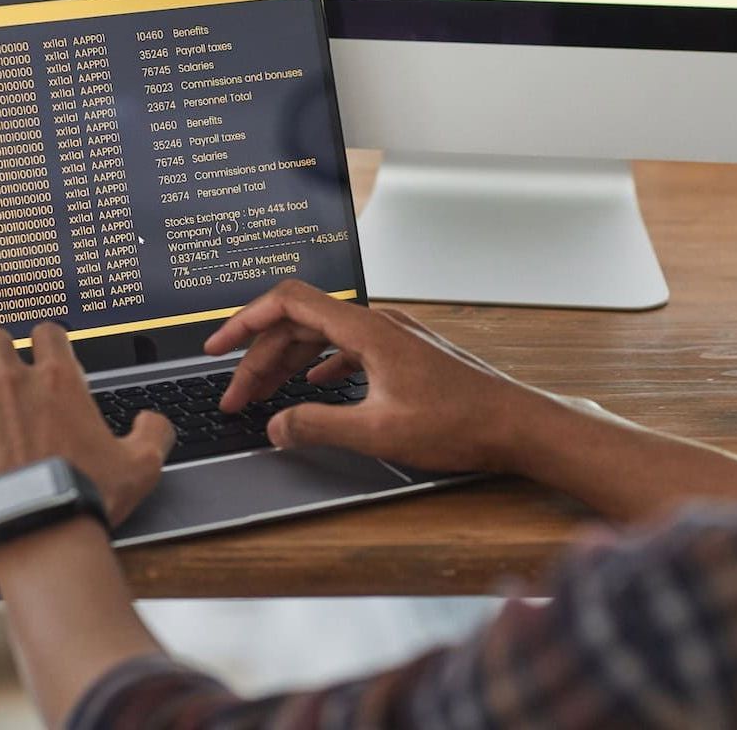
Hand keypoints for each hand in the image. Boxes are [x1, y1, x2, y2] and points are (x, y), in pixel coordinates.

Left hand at [0, 323, 174, 527]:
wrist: (40, 528)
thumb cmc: (88, 495)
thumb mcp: (142, 464)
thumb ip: (153, 433)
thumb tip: (153, 422)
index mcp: (58, 382)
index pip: (47, 333)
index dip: (46, 338)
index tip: (44, 350)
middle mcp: (12, 384)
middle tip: (0, 363)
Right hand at [205, 280, 554, 474]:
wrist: (519, 425)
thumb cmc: (461, 424)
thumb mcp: (379, 433)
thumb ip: (319, 426)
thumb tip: (276, 426)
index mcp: (367, 330)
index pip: (289, 303)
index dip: (245, 322)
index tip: (217, 349)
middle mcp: (378, 323)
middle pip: (300, 324)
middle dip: (260, 359)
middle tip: (236, 398)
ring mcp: (394, 336)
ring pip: (324, 338)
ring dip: (288, 365)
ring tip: (264, 397)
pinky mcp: (406, 354)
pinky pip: (349, 349)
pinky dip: (320, 366)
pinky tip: (313, 387)